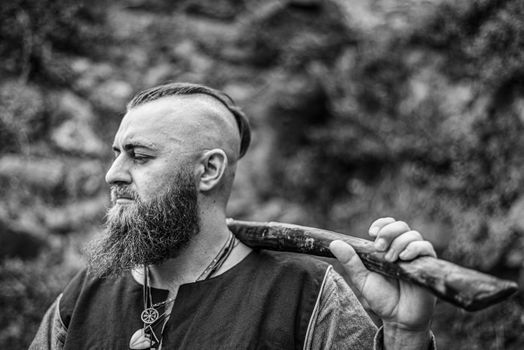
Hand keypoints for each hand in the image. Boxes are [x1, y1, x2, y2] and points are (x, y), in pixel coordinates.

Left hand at [329, 217, 436, 348]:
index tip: (371, 232)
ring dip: (400, 242)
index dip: (382, 224)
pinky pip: (426, 247)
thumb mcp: (362, 279)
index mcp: (388, 248)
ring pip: (413, 235)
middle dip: (389, 232)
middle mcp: (403, 249)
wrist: (398, 319)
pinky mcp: (428, 266)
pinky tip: (403, 258)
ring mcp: (416, 257)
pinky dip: (415, 248)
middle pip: (401, 226)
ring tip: (390, 259)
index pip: (388, 225)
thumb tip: (334, 243)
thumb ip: (351, 261)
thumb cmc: (382, 298)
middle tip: (379, 247)